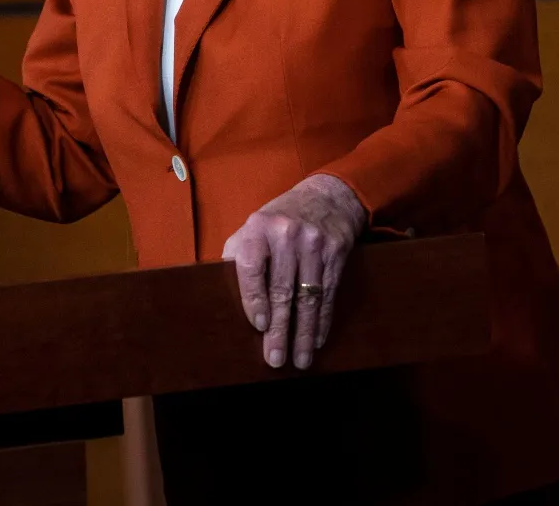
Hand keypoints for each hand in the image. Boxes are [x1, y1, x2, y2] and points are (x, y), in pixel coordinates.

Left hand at [221, 173, 367, 370]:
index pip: (251, 268)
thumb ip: (237, 254)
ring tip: (299, 360)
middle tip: (275, 359)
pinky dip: (322, 321)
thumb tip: (222, 291)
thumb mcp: (252, 226)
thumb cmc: (279, 219)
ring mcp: (314, 244)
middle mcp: (287, 235)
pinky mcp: (336, 253)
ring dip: (303, 333)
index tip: (259, 326)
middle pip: (281, 290)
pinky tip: (317, 340)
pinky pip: (328, 294)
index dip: (253, 300)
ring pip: (308, 297)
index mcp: (258, 228)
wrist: (326, 196)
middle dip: (279, 330)